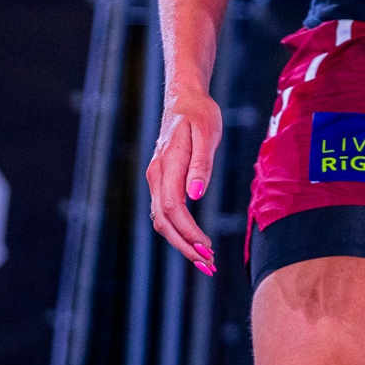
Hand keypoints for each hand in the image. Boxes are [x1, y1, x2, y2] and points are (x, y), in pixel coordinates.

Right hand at [146, 91, 221, 275]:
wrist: (183, 98)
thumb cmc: (199, 113)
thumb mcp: (207, 133)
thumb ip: (201, 164)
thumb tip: (196, 196)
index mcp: (166, 165)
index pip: (172, 208)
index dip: (187, 232)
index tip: (206, 248)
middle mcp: (156, 176)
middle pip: (164, 221)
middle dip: (184, 247)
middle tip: (209, 266)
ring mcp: (156, 179)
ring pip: (162, 220)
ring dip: (182, 243)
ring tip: (205, 260)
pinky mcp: (162, 181)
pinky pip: (166, 212)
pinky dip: (179, 230)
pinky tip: (195, 241)